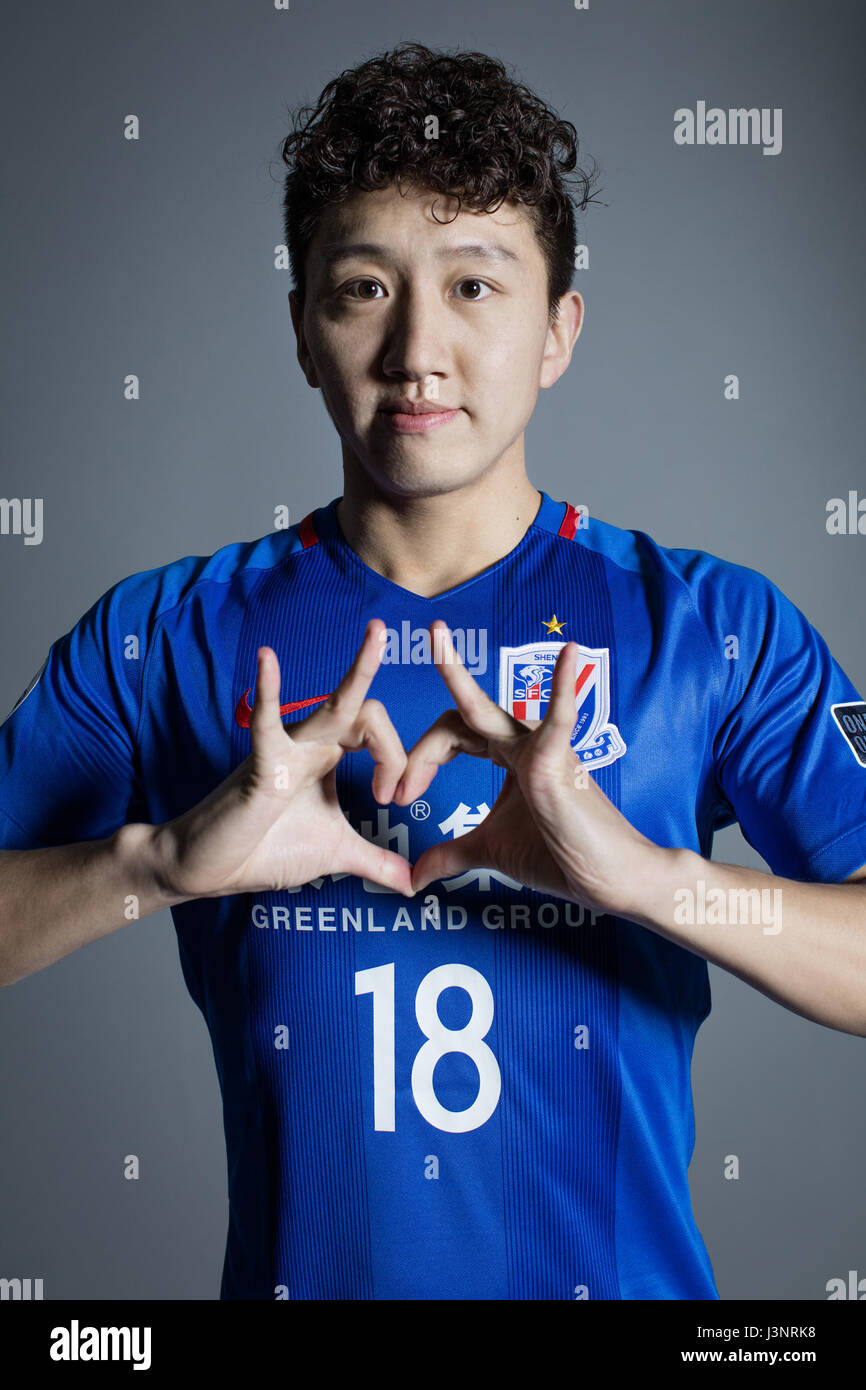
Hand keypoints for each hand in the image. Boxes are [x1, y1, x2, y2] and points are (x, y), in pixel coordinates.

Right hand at [153, 619, 413, 898]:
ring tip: (380, 633)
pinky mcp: (259, 764)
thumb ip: (376, 861)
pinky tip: (267, 657)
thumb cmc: (267, 848)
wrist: (210, 867)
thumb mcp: (335, 853)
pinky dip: (267, 690)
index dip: (400, 764)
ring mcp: (287, 748)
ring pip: (332, 703)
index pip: (381, 734)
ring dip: (360, 668)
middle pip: (368, 712)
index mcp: (332, 757)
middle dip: (394, 750)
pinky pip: (265, 722)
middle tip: (394, 799)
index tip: (396, 805)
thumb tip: (413, 883)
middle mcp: (313, 743)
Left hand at [394, 621, 656, 913]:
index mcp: (507, 756)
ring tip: (435, 634)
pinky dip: (564, 685)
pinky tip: (569, 653)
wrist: (607, 878)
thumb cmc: (560, 856)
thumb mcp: (490, 851)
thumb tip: (413, 877)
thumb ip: (451, 855)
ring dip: (455, 673)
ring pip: (485, 707)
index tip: (396, 801)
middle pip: (454, 721)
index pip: (448, 738)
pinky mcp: (559, 759)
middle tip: (392, 794)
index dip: (416, 764)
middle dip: (417, 753)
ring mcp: (541, 745)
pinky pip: (560, 717)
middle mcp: (522, 741)